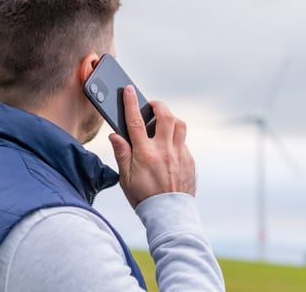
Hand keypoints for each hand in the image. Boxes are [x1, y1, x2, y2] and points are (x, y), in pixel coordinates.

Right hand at [108, 85, 195, 208]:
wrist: (169, 215)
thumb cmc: (144, 198)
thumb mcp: (126, 178)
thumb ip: (122, 154)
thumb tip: (115, 135)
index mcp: (145, 154)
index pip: (136, 121)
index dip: (131, 103)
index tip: (128, 90)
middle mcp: (164, 150)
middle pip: (165, 116)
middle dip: (157, 105)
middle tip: (150, 106)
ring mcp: (180, 154)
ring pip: (179, 125)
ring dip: (170, 119)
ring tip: (161, 123)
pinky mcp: (189, 161)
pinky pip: (184, 141)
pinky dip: (175, 138)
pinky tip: (168, 147)